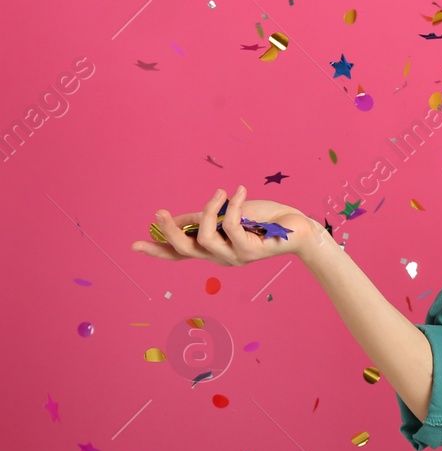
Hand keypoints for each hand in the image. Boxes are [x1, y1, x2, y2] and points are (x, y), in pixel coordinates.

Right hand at [131, 185, 321, 265]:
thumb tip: (175, 219)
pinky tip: (241, 192)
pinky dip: (234, 206)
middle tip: (160, 211)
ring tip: (222, 193)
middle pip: (184, 250)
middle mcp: (221, 257)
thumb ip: (203, 219)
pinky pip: (232, 227)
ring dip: (209, 211)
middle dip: (169, 230)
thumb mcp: (227, 214)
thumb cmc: (264, 219)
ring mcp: (235, 257)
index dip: (157, 249)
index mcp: (213, 249)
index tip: (134, 245)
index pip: (180, 254)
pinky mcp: (250, 252)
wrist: (298, 227)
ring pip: (205, 238)